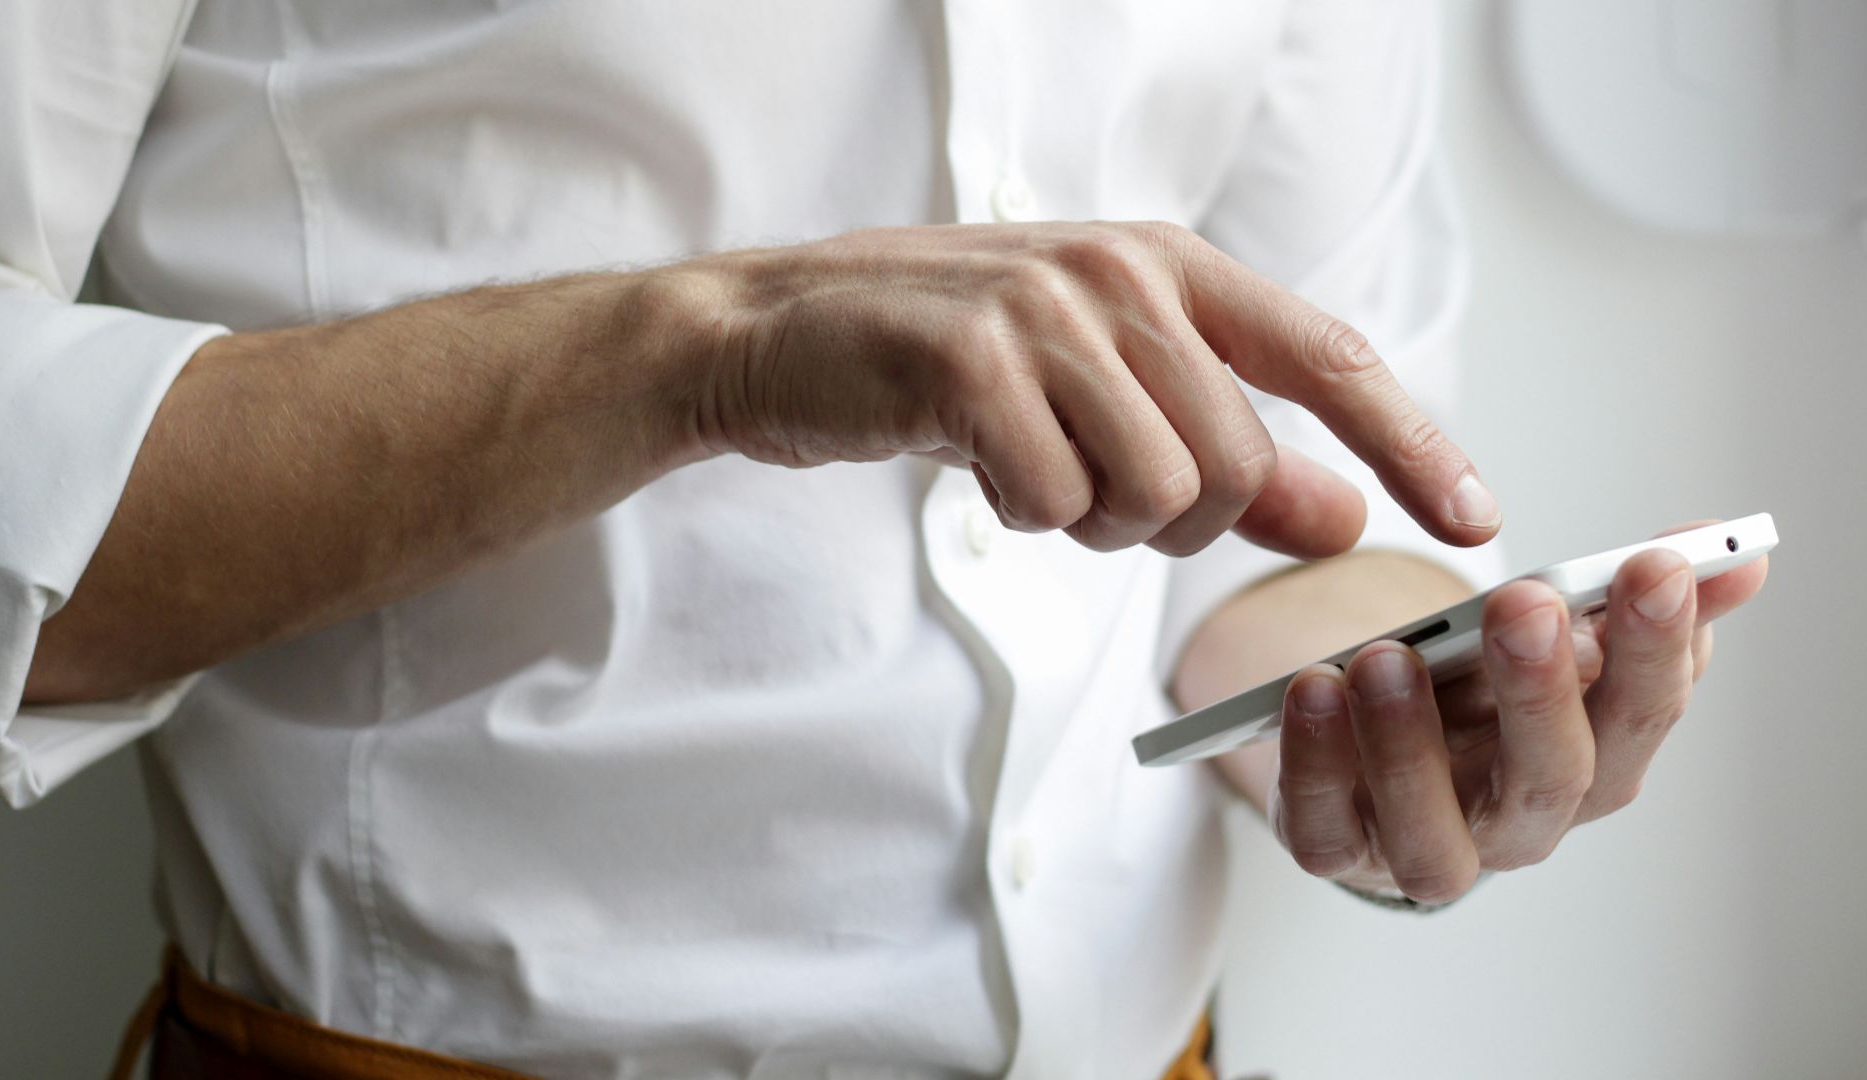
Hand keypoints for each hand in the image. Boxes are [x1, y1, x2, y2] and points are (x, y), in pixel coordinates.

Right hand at [677, 222, 1500, 556]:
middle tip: (1089, 488)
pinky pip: (1054, 503)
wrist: (779, 333)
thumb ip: (1230, 454)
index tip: (1474, 519)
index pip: (1329, 358)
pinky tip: (975, 463)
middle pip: (1235, 464)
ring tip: (1029, 466)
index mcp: (1170, 266)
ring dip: (1092, 520)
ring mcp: (1045, 310)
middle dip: (1173, 519)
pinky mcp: (970, 362)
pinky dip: (1021, 516)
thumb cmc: (948, 362)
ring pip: (1154, 492)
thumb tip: (1343, 518)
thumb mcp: (1102, 393)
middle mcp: (1121, 273)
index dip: (1412, 442)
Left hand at [1266, 523, 1769, 901]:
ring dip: (1409, 745)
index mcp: (1594, 761)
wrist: (1376, 739)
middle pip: (1550, 779)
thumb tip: (1736, 554)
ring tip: (1385, 657)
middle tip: (1525, 604)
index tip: (1655, 565)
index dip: (1656, 646)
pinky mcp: (1337, 849)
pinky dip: (1314, 767)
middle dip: (1542, 690)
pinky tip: (1310, 690)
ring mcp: (1427, 845)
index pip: (1643, 714)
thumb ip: (1631, 595)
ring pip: (1432, 833)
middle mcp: (1520, 821)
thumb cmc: (1480, 690)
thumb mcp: (1554, 634)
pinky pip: (1323, 831)